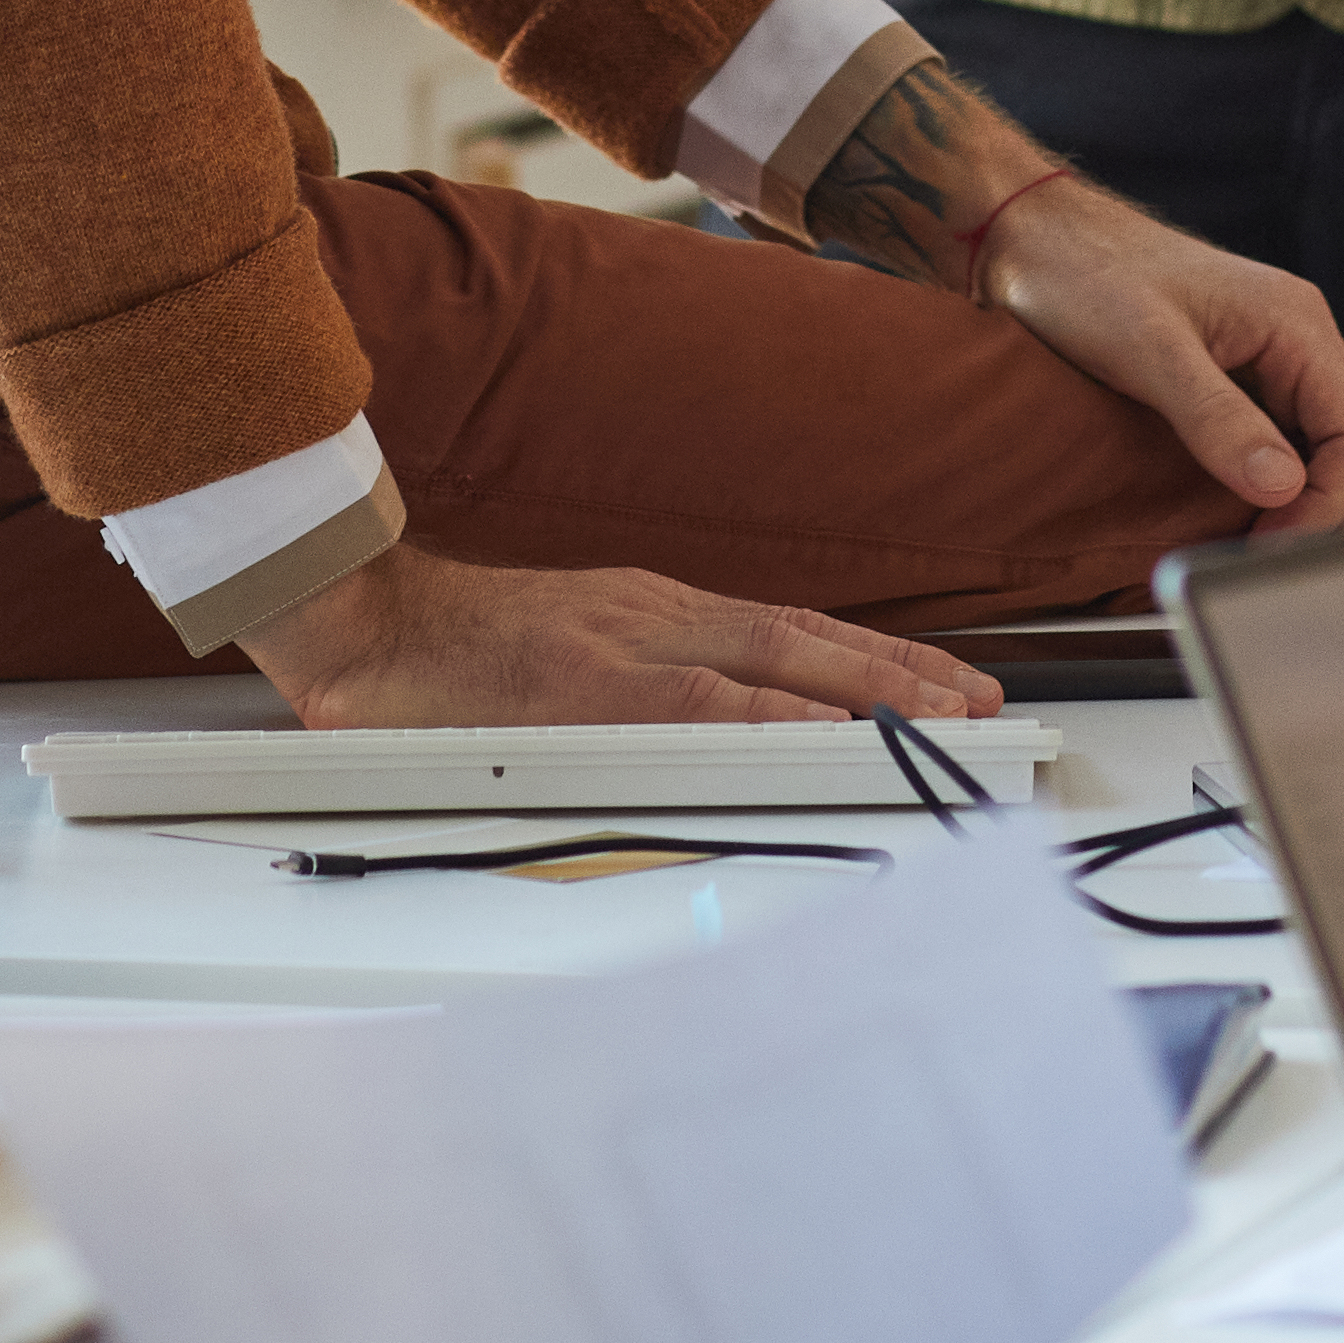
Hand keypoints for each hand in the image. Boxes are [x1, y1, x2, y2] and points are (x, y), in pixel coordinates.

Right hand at [237, 540, 1008, 729]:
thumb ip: (627, 679)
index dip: (867, 656)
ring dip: (871, 686)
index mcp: (649, 611)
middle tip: (981, 698)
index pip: (784, 631)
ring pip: (779, 659)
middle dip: (901, 670)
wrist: (362, 622)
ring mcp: (630, 646)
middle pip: (806, 637)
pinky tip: (835, 730)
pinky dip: (781, 714)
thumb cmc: (446, 654)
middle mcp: (655, 615)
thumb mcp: (559, 651)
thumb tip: (692, 726)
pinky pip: (709, 702)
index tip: (934, 680)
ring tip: (947, 712)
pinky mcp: (595, 685)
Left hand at [976, 170, 1343, 540]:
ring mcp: (1272, 363)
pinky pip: (1284, 448)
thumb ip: (1216, 417)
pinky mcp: (1240, 382)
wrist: (1033, 240)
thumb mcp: (1147, 350)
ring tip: (1253, 552)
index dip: (1329, 504)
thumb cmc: (1084, 274)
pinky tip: (1239, 521)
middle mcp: (1298, 342)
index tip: (1274, 550)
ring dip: (1306, 508)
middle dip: (1328, 515)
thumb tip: (1283, 488)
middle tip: (1264, 564)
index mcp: (1296, 323)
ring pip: (1326, 454)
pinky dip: (1275, 492)